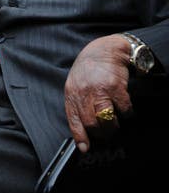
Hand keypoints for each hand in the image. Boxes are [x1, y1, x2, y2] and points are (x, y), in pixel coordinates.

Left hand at [64, 34, 132, 152]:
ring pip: (107, 120)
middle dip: (100, 133)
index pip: (74, 120)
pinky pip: (124, 110)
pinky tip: (125, 109)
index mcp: (72, 93)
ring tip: (115, 124)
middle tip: (106, 133)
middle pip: (91, 124)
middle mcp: (84, 92)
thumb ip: (78, 104)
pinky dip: (127, 114)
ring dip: (113, 127)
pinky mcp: (116, 88)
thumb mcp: (76, 85)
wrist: (104, 50)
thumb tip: (83, 129)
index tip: (85, 148)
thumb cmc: (89, 70)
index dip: (80, 137)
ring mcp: (100, 90)